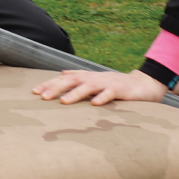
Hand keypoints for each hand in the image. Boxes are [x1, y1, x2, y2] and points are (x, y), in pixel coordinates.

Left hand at [35, 66, 168, 107]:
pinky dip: (104, 97)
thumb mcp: (96, 83)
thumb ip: (79, 79)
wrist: (145, 86)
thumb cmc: (117, 87)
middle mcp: (96, 78)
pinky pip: (112, 93)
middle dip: (57, 88)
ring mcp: (109, 83)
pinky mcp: (123, 90)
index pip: (66, 79)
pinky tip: (95, 103)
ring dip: (76, 93)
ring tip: (63, 101)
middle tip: (42, 97)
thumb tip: (62, 74)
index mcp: (89, 78)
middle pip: (74, 80)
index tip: (33, 92)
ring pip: (91, 86)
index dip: (50, 84)